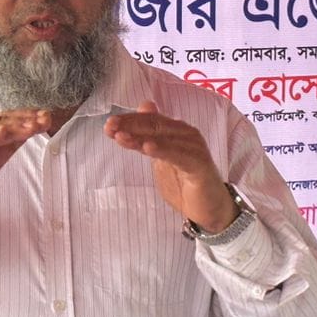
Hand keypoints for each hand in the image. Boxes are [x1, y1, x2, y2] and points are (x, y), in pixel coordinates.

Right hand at [0, 111, 50, 213]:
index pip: (8, 119)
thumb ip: (7, 147)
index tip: (48, 116)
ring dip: (12, 126)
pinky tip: (1, 133)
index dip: (28, 117)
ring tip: (31, 124)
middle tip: (45, 117)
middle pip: (2, 120)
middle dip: (25, 118)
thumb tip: (29, 133)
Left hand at [104, 100, 236, 231]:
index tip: (108, 125)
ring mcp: (194, 148)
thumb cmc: (184, 184)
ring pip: (163, 137)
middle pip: (154, 125)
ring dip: (140, 136)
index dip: (128, 120)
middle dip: (130, 125)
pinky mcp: (199, 164)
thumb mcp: (160, 158)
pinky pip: (178, 155)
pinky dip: (162, 149)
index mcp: (176, 131)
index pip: (149, 120)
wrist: (208, 210)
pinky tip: (147, 148)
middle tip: (110, 127)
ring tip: (121, 136)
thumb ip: (149, 136)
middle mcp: (186, 134)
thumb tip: (143, 107)